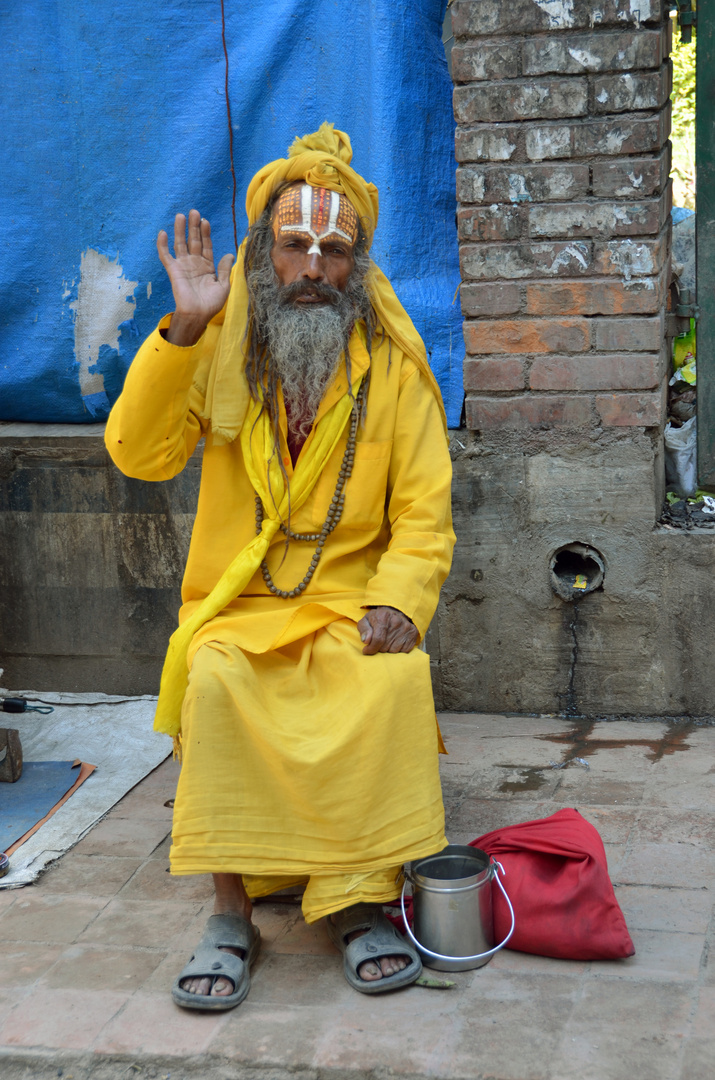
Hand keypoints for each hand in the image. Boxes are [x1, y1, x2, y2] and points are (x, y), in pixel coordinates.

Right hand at [157, 210, 234, 344]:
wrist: (198, 315)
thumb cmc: (211, 304)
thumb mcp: (223, 285)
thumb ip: (224, 269)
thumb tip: (229, 254)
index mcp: (207, 267)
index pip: (206, 245)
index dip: (205, 234)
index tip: (205, 221)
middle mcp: (194, 263)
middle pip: (193, 241)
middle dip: (194, 227)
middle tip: (194, 212)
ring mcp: (183, 266)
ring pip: (180, 244)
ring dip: (180, 230)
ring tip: (181, 216)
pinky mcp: (173, 270)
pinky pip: (166, 255)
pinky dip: (163, 245)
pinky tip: (163, 232)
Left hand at [357, 606, 418, 654]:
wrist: (394, 611)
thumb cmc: (378, 618)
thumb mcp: (366, 621)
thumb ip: (363, 630)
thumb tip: (366, 641)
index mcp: (383, 616)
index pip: (377, 639)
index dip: (371, 648)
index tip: (366, 650)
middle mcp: (396, 621)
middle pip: (385, 647)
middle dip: (379, 648)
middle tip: (378, 642)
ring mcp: (406, 627)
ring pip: (394, 651)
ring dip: (388, 649)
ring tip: (387, 641)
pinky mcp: (413, 633)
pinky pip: (404, 651)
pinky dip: (398, 650)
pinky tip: (395, 642)